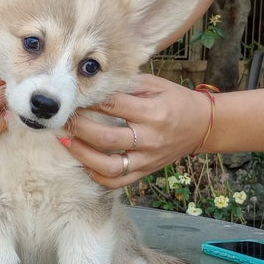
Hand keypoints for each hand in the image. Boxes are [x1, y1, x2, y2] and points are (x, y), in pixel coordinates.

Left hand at [65, 74, 212, 186]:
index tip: (72, 96)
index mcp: (153, 112)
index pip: (114, 106)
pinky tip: (84, 163)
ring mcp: (147, 159)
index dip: (90, 101)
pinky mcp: (146, 172)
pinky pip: (117, 181)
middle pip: (107, 138)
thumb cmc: (175, 100)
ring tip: (66, 142)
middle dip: (79, 128)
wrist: (201, 126)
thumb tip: (94, 82)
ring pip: (110, 165)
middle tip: (62, 119)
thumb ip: (128, 84)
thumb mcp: (156, 85)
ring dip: (83, 155)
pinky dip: (97, 175)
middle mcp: (150, 138)